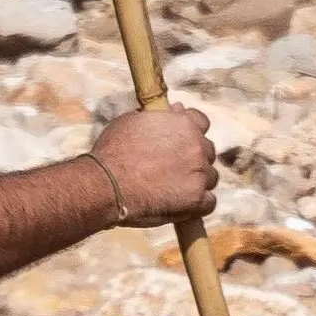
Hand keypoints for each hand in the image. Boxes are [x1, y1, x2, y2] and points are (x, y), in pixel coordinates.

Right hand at [93, 103, 217, 226]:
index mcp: (183, 124)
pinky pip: (209, 202)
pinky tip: (181, 206)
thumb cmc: (113, 153)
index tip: (181, 141)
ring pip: (209, 177)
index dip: (191, 132)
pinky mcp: (197, 199)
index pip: (201, 122)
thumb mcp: (132, 123)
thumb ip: (157, 118)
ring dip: (196, 182)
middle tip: (171, 170)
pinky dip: (198, 205)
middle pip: (207, 151)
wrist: (105, 185)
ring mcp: (199, 173)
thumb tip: (175, 109)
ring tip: (172, 190)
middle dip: (193, 159)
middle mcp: (196, 146)